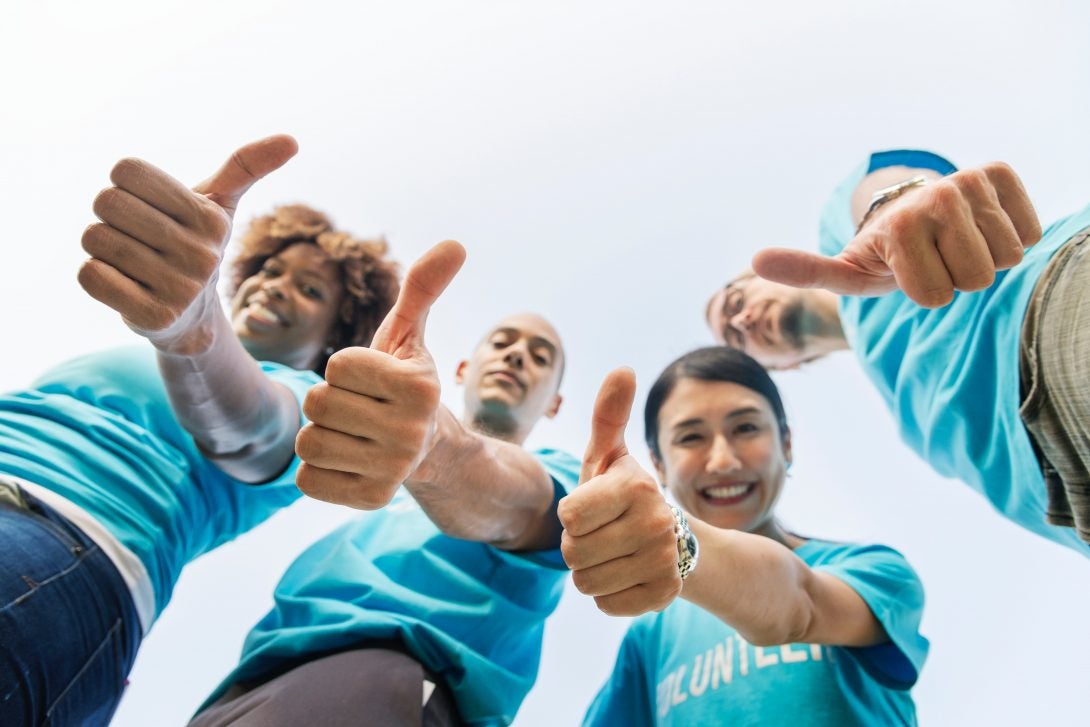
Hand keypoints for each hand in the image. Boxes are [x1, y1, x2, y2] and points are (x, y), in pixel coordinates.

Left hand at [78, 134, 297, 351]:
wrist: (191, 319)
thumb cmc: (195, 246)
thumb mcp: (221, 204)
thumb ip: (246, 166)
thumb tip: (292, 140)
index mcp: (211, 218)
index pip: (127, 170)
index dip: (125, 186)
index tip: (146, 207)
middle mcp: (201, 254)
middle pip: (106, 202)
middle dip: (108, 217)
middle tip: (135, 236)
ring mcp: (179, 288)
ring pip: (95, 238)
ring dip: (101, 248)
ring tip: (130, 262)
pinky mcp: (152, 316)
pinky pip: (91, 275)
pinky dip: (96, 275)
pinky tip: (123, 284)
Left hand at [294, 240, 465, 508]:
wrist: (427, 452)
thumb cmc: (402, 384)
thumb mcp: (409, 335)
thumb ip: (422, 288)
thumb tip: (454, 243)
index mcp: (419, 386)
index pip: (337, 365)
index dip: (345, 369)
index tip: (371, 382)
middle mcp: (411, 432)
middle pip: (318, 404)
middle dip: (331, 403)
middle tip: (360, 412)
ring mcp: (393, 471)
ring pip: (308, 443)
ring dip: (322, 436)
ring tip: (353, 436)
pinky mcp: (371, 500)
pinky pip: (306, 479)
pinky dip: (318, 471)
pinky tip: (349, 463)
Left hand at [557, 368, 681, 615]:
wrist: (674, 540)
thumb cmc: (624, 493)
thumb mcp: (610, 456)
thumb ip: (608, 416)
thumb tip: (622, 369)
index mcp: (636, 487)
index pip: (568, 516)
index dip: (572, 515)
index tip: (593, 507)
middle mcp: (657, 524)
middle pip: (572, 553)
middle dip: (578, 546)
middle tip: (603, 534)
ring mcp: (665, 562)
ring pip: (586, 583)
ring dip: (591, 572)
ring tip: (614, 554)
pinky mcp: (665, 595)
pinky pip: (606, 604)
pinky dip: (609, 595)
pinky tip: (627, 575)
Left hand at [752, 162, 1042, 306]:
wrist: (913, 212)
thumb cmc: (883, 255)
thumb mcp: (845, 270)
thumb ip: (807, 270)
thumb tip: (756, 260)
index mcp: (897, 225)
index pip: (935, 297)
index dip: (924, 294)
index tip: (908, 275)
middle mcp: (935, 196)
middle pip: (975, 279)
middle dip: (956, 279)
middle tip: (934, 259)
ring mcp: (967, 181)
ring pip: (1005, 257)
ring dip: (984, 259)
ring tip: (954, 244)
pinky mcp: (997, 173)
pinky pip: (1027, 232)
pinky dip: (1010, 238)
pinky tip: (980, 228)